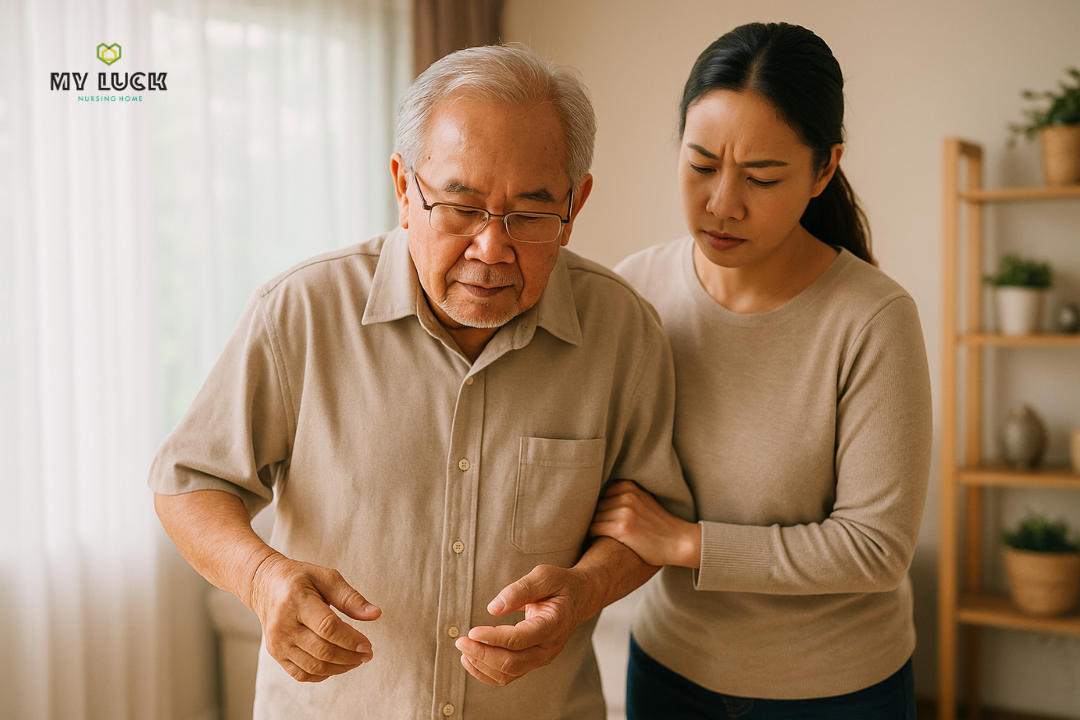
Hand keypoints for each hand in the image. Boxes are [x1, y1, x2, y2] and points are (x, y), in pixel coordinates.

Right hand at [248, 553, 381, 682]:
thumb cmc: (299, 579)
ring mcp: (277, 642)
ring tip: (356, 660)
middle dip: (350, 656)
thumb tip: (375, 614)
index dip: (351, 639)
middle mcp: (283, 624)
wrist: (264, 585)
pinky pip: (301, 674)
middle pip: (322, 650)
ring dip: (340, 667)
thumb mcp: (326, 577)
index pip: (327, 627)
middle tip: (367, 654)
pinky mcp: (275, 653)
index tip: (368, 644)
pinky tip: (336, 665)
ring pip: (313, 666)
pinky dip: (322, 675)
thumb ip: (350, 597)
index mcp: (296, 600)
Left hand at [455, 564, 595, 685]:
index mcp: (553, 625)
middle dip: (482, 654)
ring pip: (508, 674)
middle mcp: (549, 648)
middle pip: (511, 662)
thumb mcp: (544, 576)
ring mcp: (542, 658)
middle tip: (460, 641)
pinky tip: (472, 660)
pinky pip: (508, 676)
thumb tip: (494, 607)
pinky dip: (487, 672)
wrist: (580, 598)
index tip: (472, 631)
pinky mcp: (533, 661)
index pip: (519, 640)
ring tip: (463, 650)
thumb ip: (520, 590)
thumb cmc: (561, 585)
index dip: (493, 638)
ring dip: (482, 665)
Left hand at [590, 480, 701, 567]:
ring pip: (594, 518)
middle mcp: (627, 496)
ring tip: (602, 536)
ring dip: (596, 527)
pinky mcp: (621, 528)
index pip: (602, 494)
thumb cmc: (660, 524)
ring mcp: (624, 512)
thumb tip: (602, 497)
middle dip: (599, 517)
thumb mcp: (645, 500)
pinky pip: (595, 528)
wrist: (678, 541)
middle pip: (597, 506)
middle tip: (604, 529)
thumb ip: (627, 496)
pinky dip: (594, 535)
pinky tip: (600, 540)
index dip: (603, 508)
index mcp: (630, 487)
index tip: (607, 517)